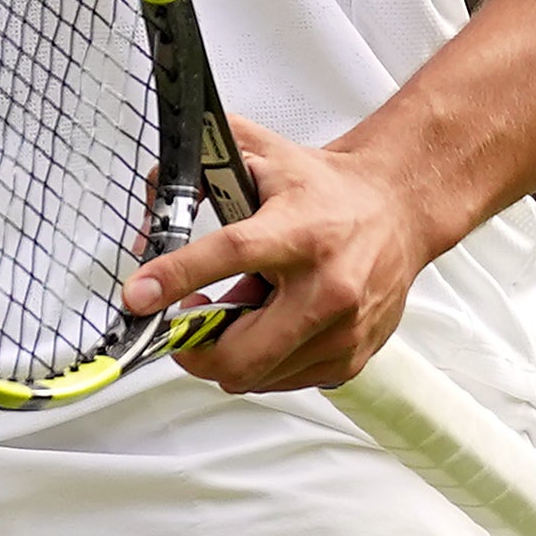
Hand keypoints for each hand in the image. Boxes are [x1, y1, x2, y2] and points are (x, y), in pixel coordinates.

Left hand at [118, 113, 448, 393]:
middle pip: (240, 352)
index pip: (232, 254)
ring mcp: (343, 330)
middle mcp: (328, 286)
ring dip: (230, 350)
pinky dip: (263, 360)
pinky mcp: (351, 358)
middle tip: (186, 317)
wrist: (397, 209)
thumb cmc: (327, 189)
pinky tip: (271, 323)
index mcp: (301, 231)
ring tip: (241, 308)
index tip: (138, 296)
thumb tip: (151, 219)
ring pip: (254, 375)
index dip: (177, 277)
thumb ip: (196, 173)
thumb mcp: (258, 155)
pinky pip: (282, 381)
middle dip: (193, 347)